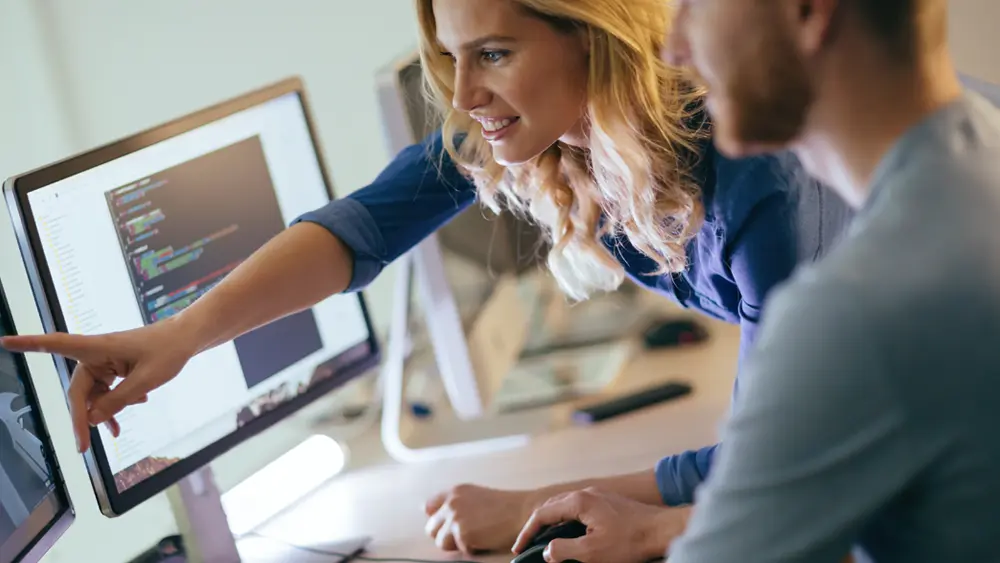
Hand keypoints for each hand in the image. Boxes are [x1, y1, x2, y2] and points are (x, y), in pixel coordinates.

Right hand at [0, 316, 199, 451]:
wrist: (187, 339)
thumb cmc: (168, 351)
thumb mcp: (146, 380)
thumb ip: (118, 401)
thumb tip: (91, 420)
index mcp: (98, 347)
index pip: (56, 344)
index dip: (29, 344)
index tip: (4, 341)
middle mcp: (96, 354)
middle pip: (79, 390)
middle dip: (82, 418)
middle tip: (83, 447)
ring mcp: (105, 362)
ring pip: (94, 394)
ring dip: (103, 413)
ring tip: (114, 434)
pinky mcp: (115, 368)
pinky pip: (106, 392)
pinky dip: (114, 405)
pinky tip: (123, 420)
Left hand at [424, 484, 536, 552]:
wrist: (524, 512)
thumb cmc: (505, 507)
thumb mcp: (476, 497)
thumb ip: (456, 503)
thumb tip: (430, 512)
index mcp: (454, 491)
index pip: (429, 507)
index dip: (438, 520)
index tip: (448, 525)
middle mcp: (451, 502)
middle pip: (431, 528)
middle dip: (446, 535)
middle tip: (466, 534)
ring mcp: (455, 518)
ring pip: (441, 542)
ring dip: (456, 544)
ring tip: (476, 537)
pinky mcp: (462, 533)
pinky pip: (459, 551)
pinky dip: (471, 550)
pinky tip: (484, 540)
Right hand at [513, 488, 686, 562]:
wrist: (662, 530)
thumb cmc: (630, 541)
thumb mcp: (592, 552)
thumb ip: (564, 550)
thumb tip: (547, 550)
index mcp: (579, 502)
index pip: (542, 514)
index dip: (527, 532)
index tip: (518, 548)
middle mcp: (587, 494)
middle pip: (552, 507)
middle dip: (536, 525)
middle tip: (527, 543)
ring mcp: (599, 497)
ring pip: (566, 507)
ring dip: (552, 523)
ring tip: (544, 539)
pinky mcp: (608, 503)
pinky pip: (579, 509)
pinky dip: (567, 520)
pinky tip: (570, 532)